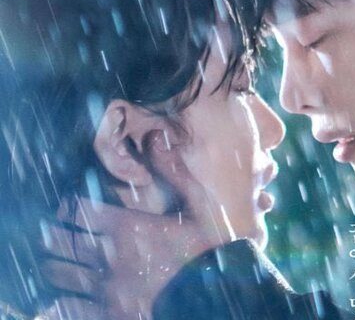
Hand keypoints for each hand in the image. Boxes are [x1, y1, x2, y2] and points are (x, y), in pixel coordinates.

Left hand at [39, 139, 235, 319]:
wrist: (217, 294)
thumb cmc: (210, 247)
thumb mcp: (200, 203)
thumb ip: (173, 169)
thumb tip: (156, 134)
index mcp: (127, 226)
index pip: (76, 210)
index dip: (67, 205)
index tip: (69, 205)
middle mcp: (109, 256)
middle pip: (61, 241)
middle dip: (55, 233)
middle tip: (57, 230)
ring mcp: (106, 290)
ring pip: (60, 274)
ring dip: (54, 264)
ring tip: (56, 260)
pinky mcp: (108, 315)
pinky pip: (67, 309)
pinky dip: (60, 301)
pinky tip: (63, 297)